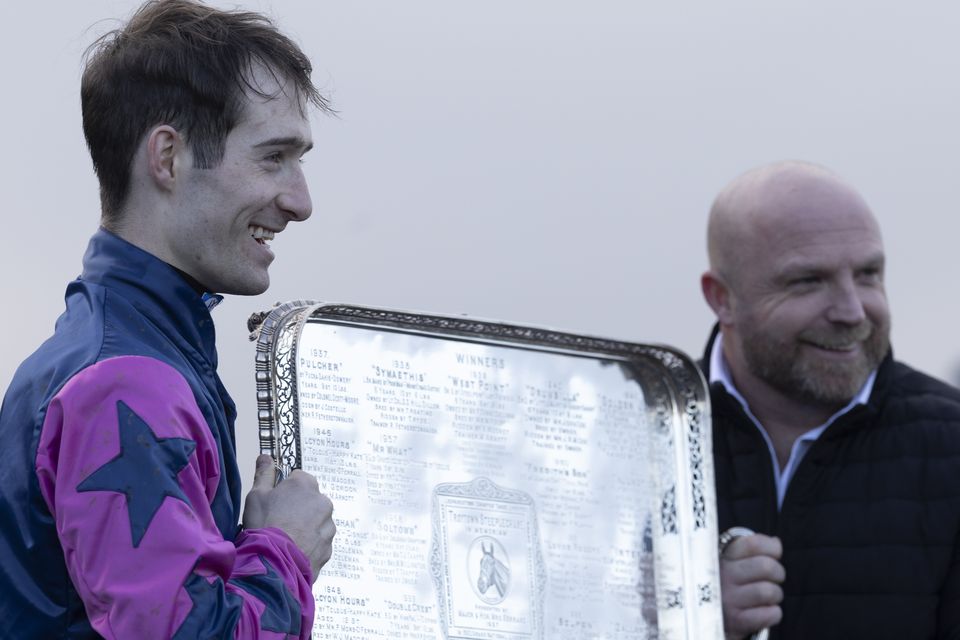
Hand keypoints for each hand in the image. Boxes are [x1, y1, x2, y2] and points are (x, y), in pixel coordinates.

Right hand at [242, 454, 335, 582]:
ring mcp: (328, 526)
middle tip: (278, 522)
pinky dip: (309, 545)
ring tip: (285, 540)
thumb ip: (264, 474)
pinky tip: (293, 551)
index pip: (298, 479)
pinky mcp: (329, 547)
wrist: (275, 563)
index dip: (284, 490)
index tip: (274, 502)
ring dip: (305, 527)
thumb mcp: (256, 495)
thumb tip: (266, 457)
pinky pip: (318, 542)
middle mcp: (323, 502)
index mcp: (306, 484)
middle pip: (309, 500)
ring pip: (316, 522)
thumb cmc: (264, 525)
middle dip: (297, 508)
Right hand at [720, 533, 783, 639]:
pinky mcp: (735, 621)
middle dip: (778, 573)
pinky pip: (769, 614)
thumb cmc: (724, 586)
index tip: (774, 554)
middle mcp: (722, 576)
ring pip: (769, 591)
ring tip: (768, 596)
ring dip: (776, 595)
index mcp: (721, 558)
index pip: (752, 544)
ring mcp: (728, 599)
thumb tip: (775, 542)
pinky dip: (774, 613)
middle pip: (766, 566)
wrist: (702, 619)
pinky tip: (765, 611)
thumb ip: (750, 550)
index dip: (771, 548)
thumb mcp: (728, 563)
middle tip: (774, 578)